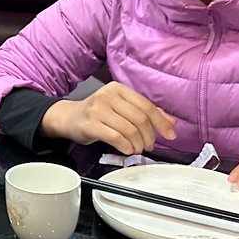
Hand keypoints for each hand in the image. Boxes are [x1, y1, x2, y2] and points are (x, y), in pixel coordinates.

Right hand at [38, 81, 175, 154]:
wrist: (68, 118)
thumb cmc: (96, 113)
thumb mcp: (121, 108)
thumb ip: (144, 112)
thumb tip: (170, 121)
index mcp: (118, 89)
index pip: (146, 105)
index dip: (161, 122)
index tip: (170, 135)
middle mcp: (108, 96)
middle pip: (139, 118)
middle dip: (149, 136)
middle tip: (149, 145)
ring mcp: (98, 109)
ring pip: (129, 129)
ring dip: (137, 144)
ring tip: (137, 148)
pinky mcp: (90, 124)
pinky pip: (115, 137)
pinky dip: (125, 146)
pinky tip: (127, 149)